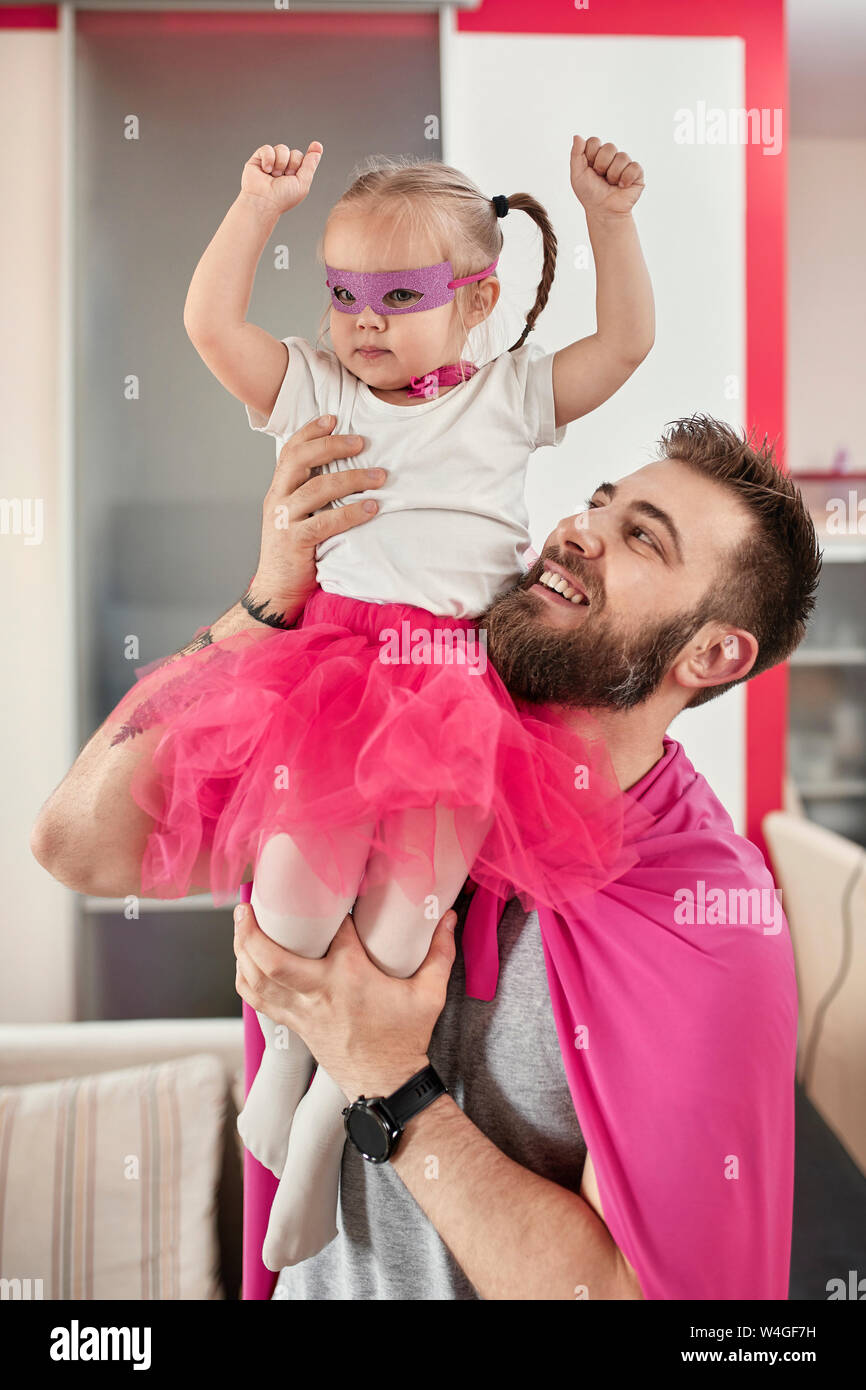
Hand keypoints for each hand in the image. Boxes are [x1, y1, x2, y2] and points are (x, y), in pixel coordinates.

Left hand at [233, 901, 458, 1100]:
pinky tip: (244, 962)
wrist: (386, 1084)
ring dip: (241, 951)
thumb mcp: (430, 994)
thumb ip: (440, 952)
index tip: (331, 893)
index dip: (328, 909)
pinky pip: (257, 1001)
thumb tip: (449, 917)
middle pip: (271, 960)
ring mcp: (302, 1011)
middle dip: (251, 931)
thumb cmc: (406, 1038)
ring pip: (256, 980)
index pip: (331, 932)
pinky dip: (245, 979)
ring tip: (240, 925)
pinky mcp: (294, 1025)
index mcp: (351, 977)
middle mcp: (319, 992)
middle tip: (246, 906)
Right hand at [240, 141, 323, 215]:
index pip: (303, 159)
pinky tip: (265, 170)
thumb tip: (318, 147)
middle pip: (295, 153)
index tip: (316, 146)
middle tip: (286, 177)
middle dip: (293, 164)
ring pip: (282, 149)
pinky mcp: (258, 159)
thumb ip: (310, 165)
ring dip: (280, 163)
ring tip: (274, 176)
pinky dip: (268, 158)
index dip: (309, 156)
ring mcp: (271, 163)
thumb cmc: (282, 198)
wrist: (263, 201)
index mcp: (294, 176)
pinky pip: (267, 148)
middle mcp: (283, 169)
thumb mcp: (302, 183)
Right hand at [248, 414, 385, 621]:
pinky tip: (371, 508)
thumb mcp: (297, 518)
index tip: (333, 418)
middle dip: (332, 446)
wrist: (276, 592)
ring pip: (317, 487)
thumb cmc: (294, 555)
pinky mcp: (295, 542)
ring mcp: (284, 520)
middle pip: (301, 459)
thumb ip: (310, 496)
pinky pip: (326, 521)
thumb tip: (343, 474)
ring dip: (352, 478)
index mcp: (278, 491)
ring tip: (380, 477)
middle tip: (362, 442)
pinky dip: (351, 513)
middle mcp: (277, 500)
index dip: (310, 431)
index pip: (290, 451)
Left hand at [570, 135, 644, 217]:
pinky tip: (622, 186)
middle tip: (601, 178)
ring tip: (611, 184)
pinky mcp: (636, 172)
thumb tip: (577, 136)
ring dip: (613, 175)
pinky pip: (634, 167)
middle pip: (609, 147)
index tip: (589, 170)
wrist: (603, 211)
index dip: (590, 156)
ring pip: (622, 157)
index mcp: (596, 154)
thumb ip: (576, 154)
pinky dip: (626, 178)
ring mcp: (624, 163)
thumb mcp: (577, 175)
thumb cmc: (590, 195)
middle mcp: (611, 156)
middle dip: (602, 166)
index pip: (594, 141)